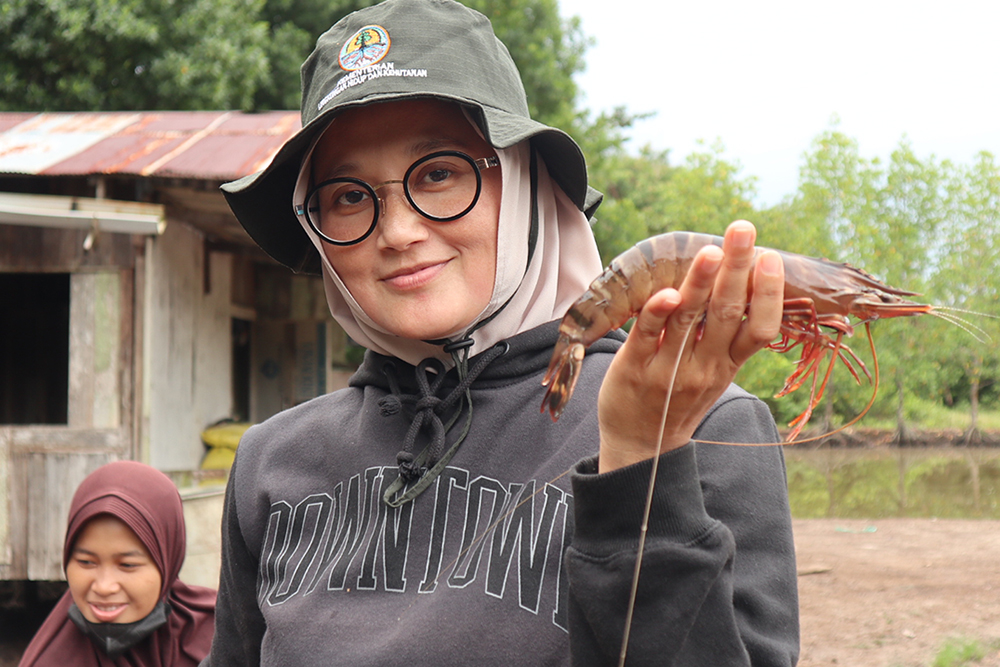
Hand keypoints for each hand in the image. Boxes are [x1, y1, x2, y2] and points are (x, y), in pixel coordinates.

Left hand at [596, 220, 784, 472]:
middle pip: (726, 313)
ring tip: (710, 250)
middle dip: (736, 268)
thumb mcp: (715, 371)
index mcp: (728, 364)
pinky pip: (646, 337)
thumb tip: (742, 276)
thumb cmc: (681, 397)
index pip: (759, 329)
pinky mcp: (633, 370)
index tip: (772, 257)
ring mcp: (669, 370)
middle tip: (742, 230)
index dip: (768, 294)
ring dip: (699, 283)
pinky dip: (656, 313)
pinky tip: (667, 291)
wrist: (642, 446)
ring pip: (688, 320)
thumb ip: (726, 333)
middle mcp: (704, 367)